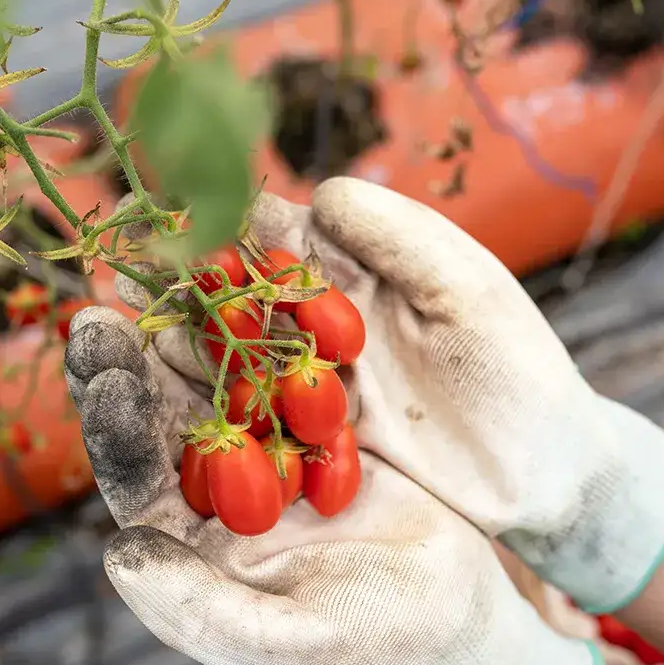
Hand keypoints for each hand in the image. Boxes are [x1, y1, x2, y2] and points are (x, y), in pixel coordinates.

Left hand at [65, 308, 605, 664]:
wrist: (463, 624)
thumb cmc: (377, 647)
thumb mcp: (292, 638)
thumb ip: (199, 608)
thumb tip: (119, 552)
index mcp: (189, 545)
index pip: (135, 473)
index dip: (114, 416)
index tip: (105, 355)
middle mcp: (214, 495)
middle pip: (163, 412)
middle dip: (140, 347)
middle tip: (122, 283)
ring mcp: (267, 456)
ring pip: (222, 380)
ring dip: (201, 321)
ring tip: (181, 259)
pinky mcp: (317, 429)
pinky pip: (289, 369)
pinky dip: (275, 323)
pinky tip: (262, 271)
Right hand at [130, 176, 663, 613]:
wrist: (549, 471)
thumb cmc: (523, 376)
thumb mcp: (470, 295)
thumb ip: (402, 240)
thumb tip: (319, 193)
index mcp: (360, 272)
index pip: (276, 238)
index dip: (219, 226)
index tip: (160, 219)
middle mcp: (327, 322)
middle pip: (240, 299)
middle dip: (178, 293)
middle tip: (114, 288)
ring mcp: (319, 384)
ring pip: (236, 363)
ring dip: (181, 356)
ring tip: (118, 354)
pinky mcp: (319, 443)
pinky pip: (256, 426)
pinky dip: (215, 420)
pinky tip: (165, 423)